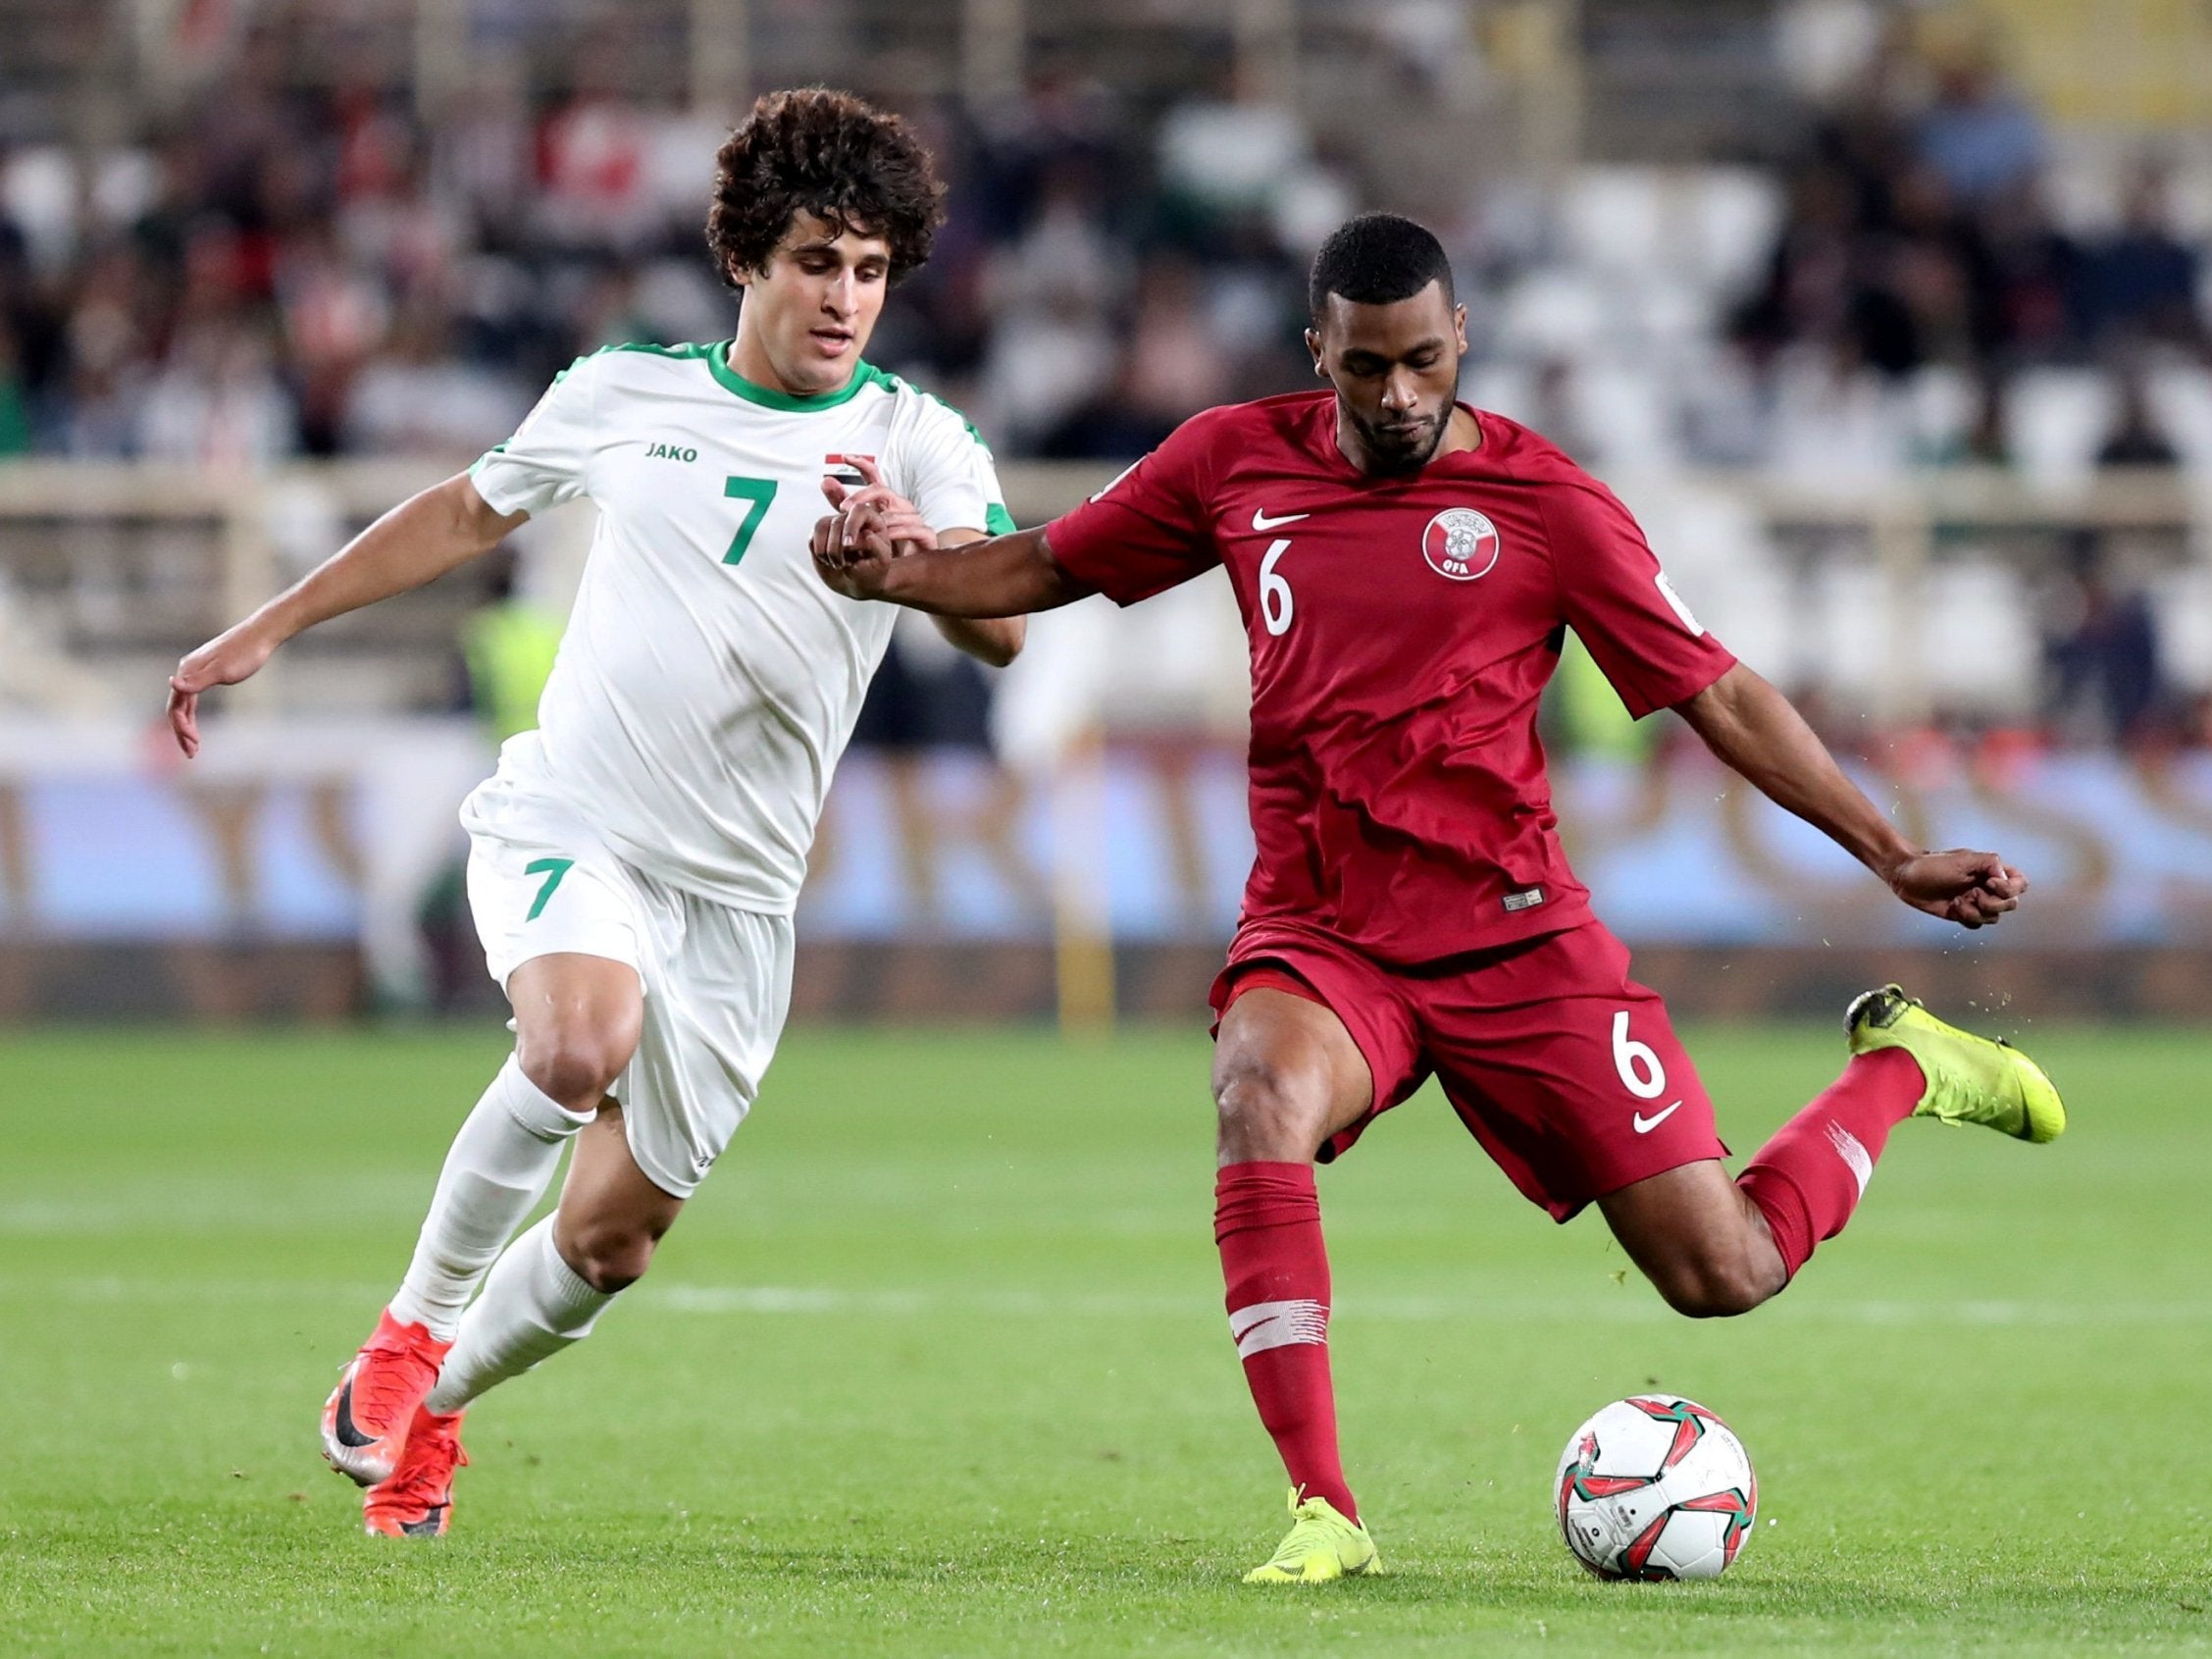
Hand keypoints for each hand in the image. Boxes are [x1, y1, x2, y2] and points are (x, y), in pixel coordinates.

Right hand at [167, 621, 279, 757]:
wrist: (260, 635)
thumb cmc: (245, 653)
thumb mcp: (223, 671)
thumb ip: (198, 680)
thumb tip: (172, 684)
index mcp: (188, 672)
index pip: (176, 706)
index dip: (181, 728)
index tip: (194, 745)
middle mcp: (188, 671)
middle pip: (177, 707)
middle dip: (182, 732)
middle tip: (191, 754)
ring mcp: (196, 671)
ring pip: (185, 703)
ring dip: (187, 725)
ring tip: (194, 745)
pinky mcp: (207, 671)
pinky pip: (193, 697)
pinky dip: (193, 713)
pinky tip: (195, 722)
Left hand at [815, 455, 937, 565]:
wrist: (911, 563)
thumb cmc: (886, 540)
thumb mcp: (861, 521)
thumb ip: (843, 502)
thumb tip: (824, 480)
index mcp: (885, 499)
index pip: (873, 475)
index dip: (861, 463)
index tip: (845, 457)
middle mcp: (900, 503)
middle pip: (881, 490)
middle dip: (861, 496)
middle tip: (844, 507)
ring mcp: (914, 517)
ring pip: (895, 512)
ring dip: (878, 521)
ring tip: (864, 531)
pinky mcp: (925, 533)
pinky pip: (913, 528)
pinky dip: (899, 532)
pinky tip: (887, 538)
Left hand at [1885, 849, 2027, 928]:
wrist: (1906, 877)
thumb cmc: (1933, 864)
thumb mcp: (1964, 859)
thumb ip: (1990, 863)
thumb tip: (2004, 878)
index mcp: (1992, 872)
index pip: (2020, 884)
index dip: (2010, 888)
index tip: (1989, 883)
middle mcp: (1987, 888)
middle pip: (2010, 905)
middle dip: (1993, 903)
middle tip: (1973, 895)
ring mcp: (1975, 902)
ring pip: (1994, 918)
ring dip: (1976, 912)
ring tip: (1958, 902)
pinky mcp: (1962, 914)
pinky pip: (1977, 925)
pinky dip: (1967, 919)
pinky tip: (1953, 908)